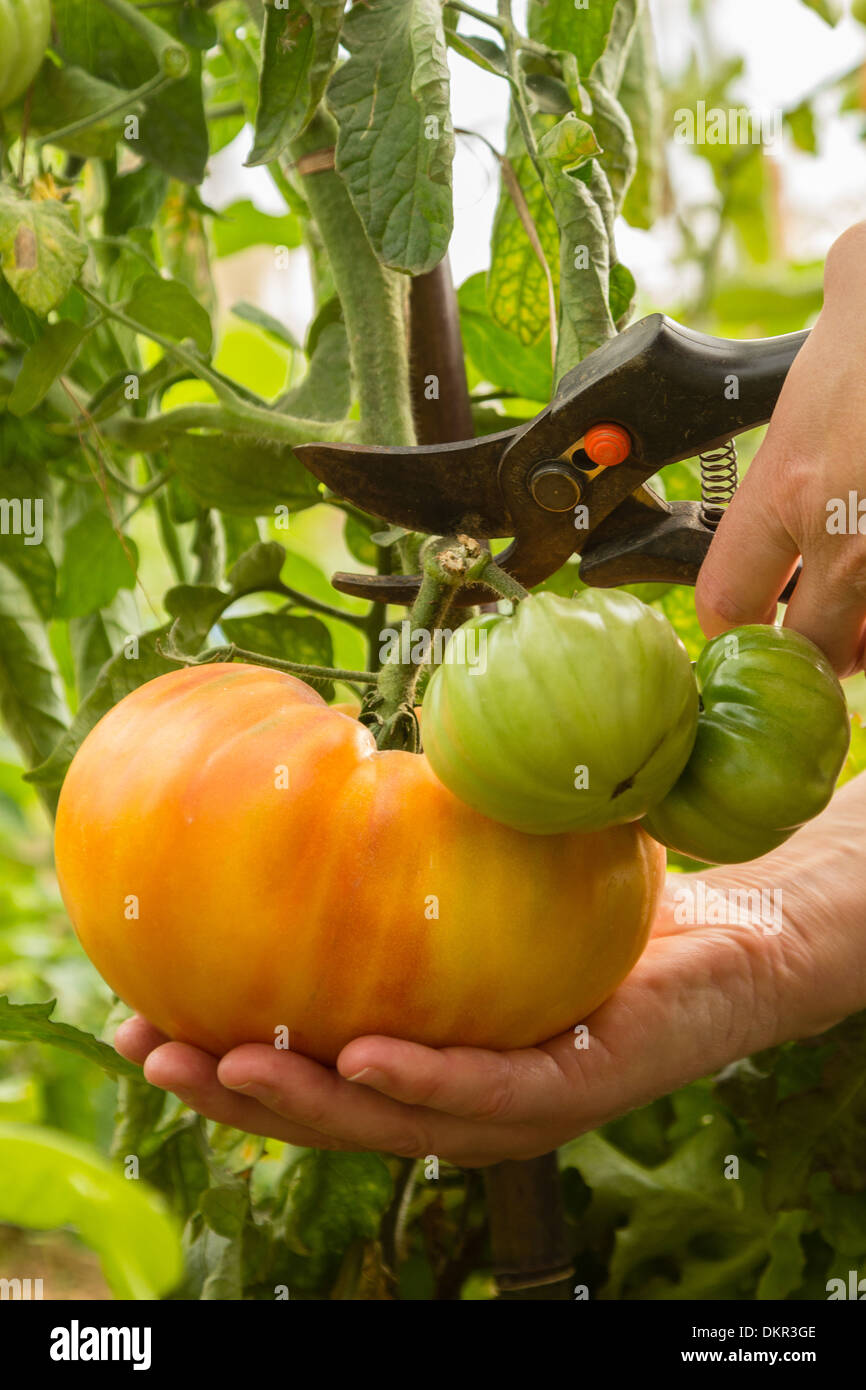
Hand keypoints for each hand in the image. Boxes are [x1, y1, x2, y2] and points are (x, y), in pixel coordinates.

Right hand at [114, 777, 865, 1166]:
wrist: (735, 925)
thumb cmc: (598, 898)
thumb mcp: (492, 873)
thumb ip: (421, 844)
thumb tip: (345, 751)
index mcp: (429, 1055)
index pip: (313, 1068)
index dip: (225, 1057)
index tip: (141, 1017)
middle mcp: (460, 1096)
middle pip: (331, 1113)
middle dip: (234, 1093)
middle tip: (150, 1050)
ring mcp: (516, 1105)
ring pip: (391, 1124)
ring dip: (300, 1103)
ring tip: (218, 1065)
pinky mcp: (575, 1088)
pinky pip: (489, 1095)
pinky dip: (419, 1083)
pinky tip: (357, 1058)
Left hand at [696, 221, 865, 675]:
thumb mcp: (813, 369)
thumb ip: (788, 419)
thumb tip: (794, 390)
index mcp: (788, 488)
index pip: (726, 601)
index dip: (730, 626)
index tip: (740, 626)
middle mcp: (846, 535)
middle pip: (814, 648)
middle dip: (815, 646)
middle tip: (819, 627)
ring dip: (864, 631)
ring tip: (858, 606)